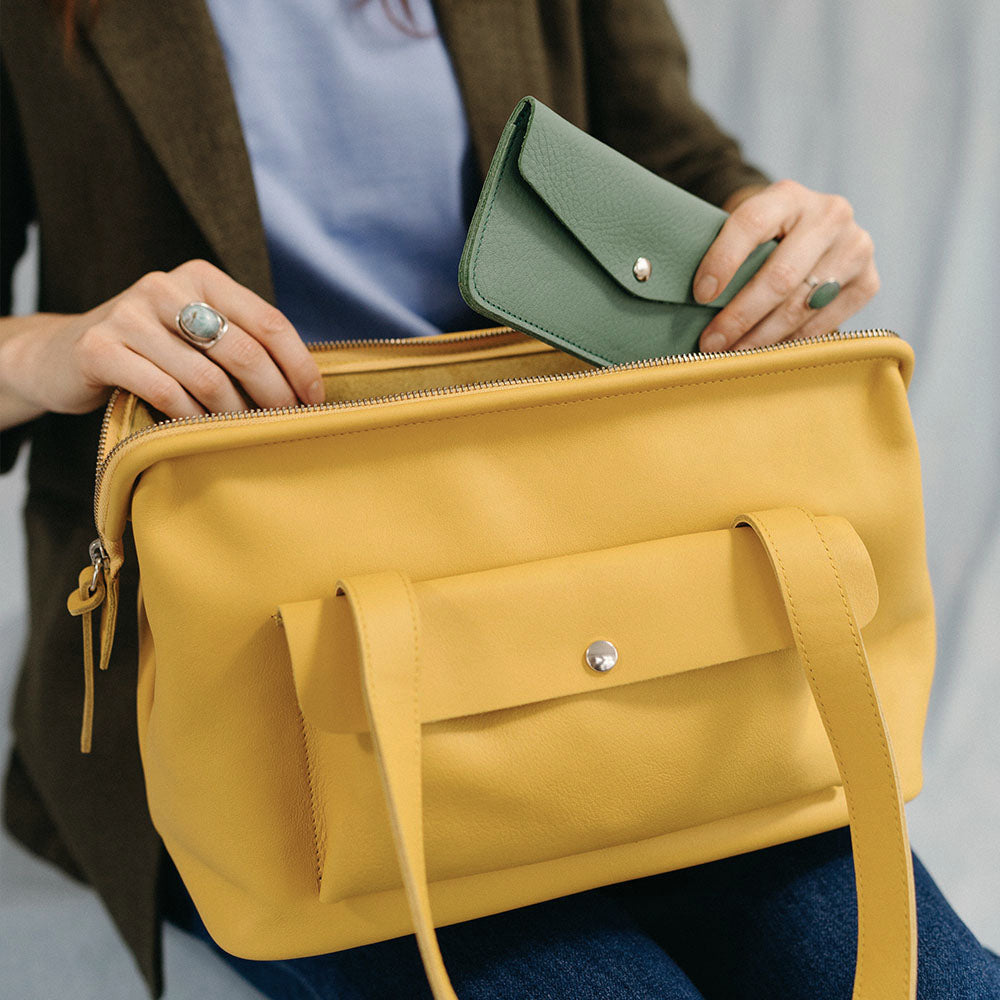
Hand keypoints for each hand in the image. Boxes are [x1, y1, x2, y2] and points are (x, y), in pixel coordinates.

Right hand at [0, 260, 323, 428]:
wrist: (62, 354)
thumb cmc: (151, 352)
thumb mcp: (197, 333)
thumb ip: (241, 341)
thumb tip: (306, 385)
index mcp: (202, 277)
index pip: (269, 321)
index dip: (299, 365)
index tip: (315, 399)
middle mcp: (166, 286)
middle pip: (245, 350)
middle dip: (275, 395)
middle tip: (285, 423)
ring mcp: (129, 315)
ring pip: (208, 377)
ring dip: (234, 414)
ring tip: (244, 432)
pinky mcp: (100, 348)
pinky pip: (166, 393)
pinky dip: (192, 420)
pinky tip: (200, 431)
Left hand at [692, 180, 879, 352]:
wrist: (815, 232)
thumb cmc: (767, 239)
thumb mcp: (749, 231)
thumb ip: (730, 253)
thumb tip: (698, 304)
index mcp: (789, 196)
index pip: (751, 224)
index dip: (723, 262)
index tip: (700, 296)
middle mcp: (830, 216)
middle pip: (779, 277)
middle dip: (739, 317)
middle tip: (711, 344)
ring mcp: (856, 248)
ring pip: (801, 306)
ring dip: (762, 338)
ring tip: (733, 355)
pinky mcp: (869, 281)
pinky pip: (824, 323)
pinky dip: (791, 342)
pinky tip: (767, 353)